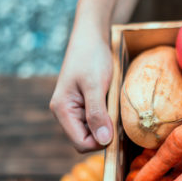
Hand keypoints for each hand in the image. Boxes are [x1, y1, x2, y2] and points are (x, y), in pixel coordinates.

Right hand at [50, 25, 112, 152]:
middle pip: (86, 140)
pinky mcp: (84, 104)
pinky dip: (107, 117)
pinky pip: (96, 120)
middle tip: (118, 117)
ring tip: (115, 107)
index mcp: (62, 110)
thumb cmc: (91, 57)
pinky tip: (113, 105)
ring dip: (106, 125)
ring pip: (92, 131)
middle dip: (104, 134)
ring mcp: (74, 109)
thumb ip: (98, 114)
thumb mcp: (96, 85)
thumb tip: (104, 141)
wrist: (91, 37)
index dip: (100, 142)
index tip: (117, 130)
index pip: (81, 143)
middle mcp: (65, 113)